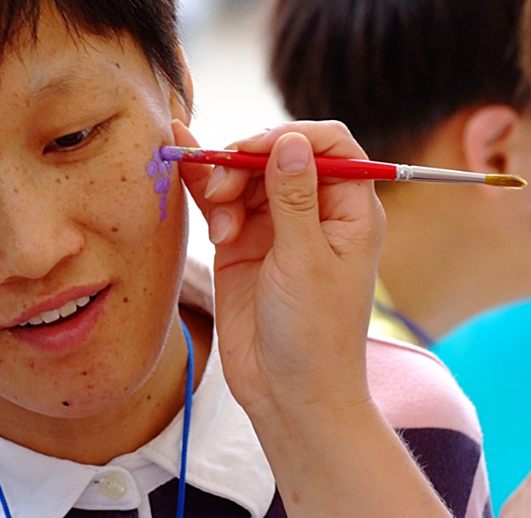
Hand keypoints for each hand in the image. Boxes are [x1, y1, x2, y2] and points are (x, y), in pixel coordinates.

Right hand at [175, 120, 448, 517]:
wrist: (288, 394)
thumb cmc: (315, 334)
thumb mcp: (305, 261)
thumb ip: (293, 197)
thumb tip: (290, 139)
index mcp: (349, 210)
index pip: (330, 145)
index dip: (293, 136)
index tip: (257, 148)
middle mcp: (314, 211)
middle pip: (279, 156)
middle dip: (247, 161)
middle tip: (222, 187)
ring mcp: (276, 227)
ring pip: (246, 176)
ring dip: (224, 186)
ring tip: (219, 225)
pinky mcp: (241, 244)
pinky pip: (221, 203)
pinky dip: (202, 187)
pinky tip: (181, 164)